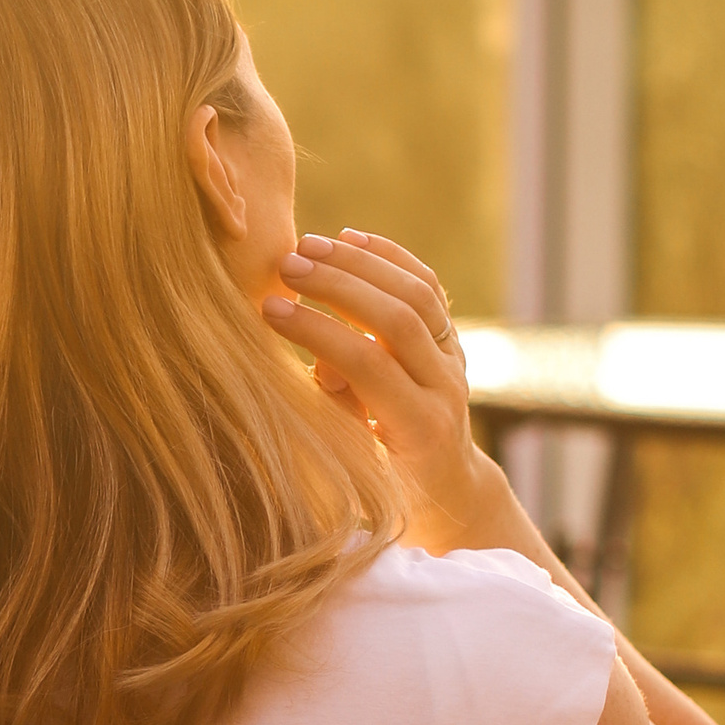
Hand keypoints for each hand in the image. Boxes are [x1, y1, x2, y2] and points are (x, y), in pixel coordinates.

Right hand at [259, 226, 501, 550]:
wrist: (444, 485)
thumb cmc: (384, 486)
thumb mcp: (354, 464)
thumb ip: (338, 411)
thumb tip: (324, 361)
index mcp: (419, 426)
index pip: (369, 362)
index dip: (317, 331)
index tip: (269, 308)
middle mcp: (446, 387)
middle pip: (397, 317)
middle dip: (338, 285)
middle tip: (287, 266)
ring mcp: (455, 359)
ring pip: (417, 293)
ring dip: (360, 263)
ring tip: (309, 246)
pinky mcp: (453, 339)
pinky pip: (428, 286)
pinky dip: (391, 256)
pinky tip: (351, 238)